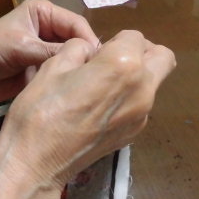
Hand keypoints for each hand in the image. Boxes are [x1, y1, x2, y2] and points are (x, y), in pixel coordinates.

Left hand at [0, 0, 99, 119]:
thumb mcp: (22, 47)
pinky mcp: (43, 71)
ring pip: (72, 60)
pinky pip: (62, 74)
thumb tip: (88, 54)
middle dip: (86, 56)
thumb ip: (54, 51)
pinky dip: (68, 81)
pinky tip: (78, 92)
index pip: (75, 23)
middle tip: (98, 76)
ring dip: (78, 70)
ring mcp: (46, 51)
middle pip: (77, 41)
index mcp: (43, 12)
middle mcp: (48, 29)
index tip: (99, 59)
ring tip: (91, 85)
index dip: (88, 40)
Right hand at [0, 30, 175, 189]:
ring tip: (100, 89)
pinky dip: (127, 100)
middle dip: (142, 53)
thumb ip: (79, 49)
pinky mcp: (133, 135)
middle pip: (162, 58)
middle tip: (112, 61)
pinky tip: (98, 111)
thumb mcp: (53, 66)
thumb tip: (90, 51)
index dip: (113, 40)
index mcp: (124, 64)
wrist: (36, 162)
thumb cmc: (40, 110)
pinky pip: (140, 106)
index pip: (134, 36)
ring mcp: (141, 115)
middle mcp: (142, 88)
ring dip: (135, 78)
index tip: (94, 54)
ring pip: (153, 84)